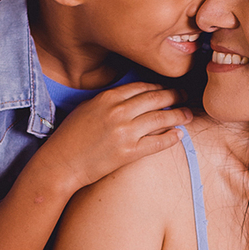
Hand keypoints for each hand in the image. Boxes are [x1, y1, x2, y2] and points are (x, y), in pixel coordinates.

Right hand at [38, 83, 190, 193]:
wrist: (61, 163)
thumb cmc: (70, 136)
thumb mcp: (87, 108)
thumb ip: (109, 101)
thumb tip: (131, 99)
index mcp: (108, 97)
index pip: (142, 87)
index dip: (159, 87)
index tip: (168, 88)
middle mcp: (119, 111)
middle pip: (156, 98)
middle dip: (174, 96)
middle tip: (185, 97)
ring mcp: (125, 132)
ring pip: (160, 118)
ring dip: (178, 115)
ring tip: (188, 114)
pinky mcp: (128, 152)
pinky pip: (157, 142)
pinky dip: (170, 138)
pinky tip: (178, 135)